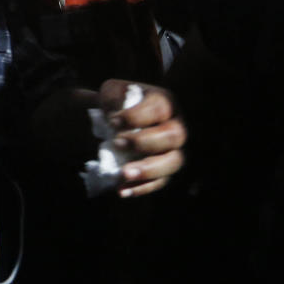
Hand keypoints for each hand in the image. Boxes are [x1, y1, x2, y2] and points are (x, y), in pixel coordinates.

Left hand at [98, 79, 185, 197]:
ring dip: (148, 170)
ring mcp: (173, 150)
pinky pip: (161, 182)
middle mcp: (175, 125)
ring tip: (123, 174)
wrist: (108, 122)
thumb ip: (112, 97)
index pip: (159, 108)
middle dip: (144, 142)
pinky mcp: (165, 171)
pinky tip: (122, 190)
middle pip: (174, 136)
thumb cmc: (114, 103)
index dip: (136, 117)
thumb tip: (114, 113)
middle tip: (117, 144)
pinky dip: (142, 188)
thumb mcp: (110, 92)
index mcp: (164, 102)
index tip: (111, 122)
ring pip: (173, 162)